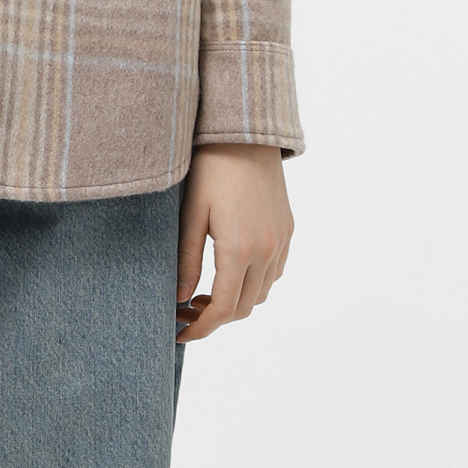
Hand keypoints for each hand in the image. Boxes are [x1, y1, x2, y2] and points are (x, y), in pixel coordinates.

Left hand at [177, 143, 291, 342]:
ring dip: (234, 303)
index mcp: (239, 248)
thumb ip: (185, 261)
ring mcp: (281, 240)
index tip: (179, 333)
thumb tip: (179, 299)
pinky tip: (228, 273)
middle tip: (185, 314)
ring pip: (261, 293)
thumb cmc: (210, 169)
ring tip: (202, 295)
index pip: (222, 308)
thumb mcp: (190, 215)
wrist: (246, 134)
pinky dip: (252, 284)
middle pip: (244, 308)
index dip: (201, 328)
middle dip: (214, 320)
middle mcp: (267, 249)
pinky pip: (274, 272)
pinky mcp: (288, 230)